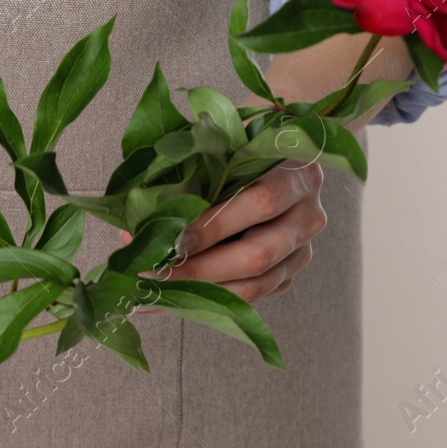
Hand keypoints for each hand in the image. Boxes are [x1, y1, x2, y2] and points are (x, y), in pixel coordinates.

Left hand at [160, 161, 326, 301]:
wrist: (273, 161)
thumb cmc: (241, 148)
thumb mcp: (223, 145)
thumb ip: (191, 170)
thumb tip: (137, 218)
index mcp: (299, 175)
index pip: (261, 203)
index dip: (217, 225)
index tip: (174, 238)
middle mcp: (309, 217)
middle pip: (258, 256)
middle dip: (200, 269)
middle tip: (154, 272)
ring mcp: (301, 251)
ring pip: (254, 286)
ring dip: (200, 292)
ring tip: (154, 291)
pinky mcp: (287, 275)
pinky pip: (248, 298)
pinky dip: (207, 302)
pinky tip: (170, 300)